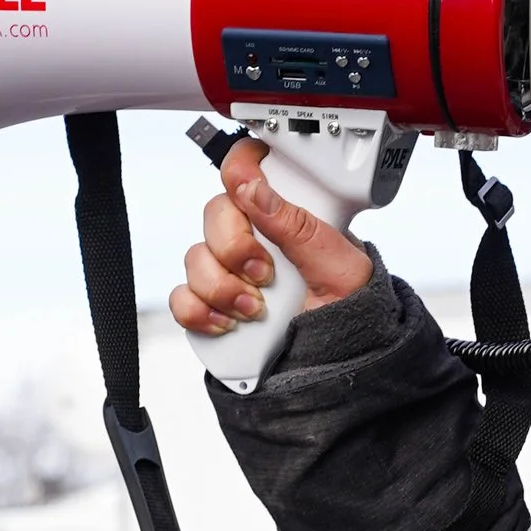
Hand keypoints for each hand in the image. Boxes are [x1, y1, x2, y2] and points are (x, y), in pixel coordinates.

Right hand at [169, 135, 374, 339]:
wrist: (341, 358)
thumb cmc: (348, 306)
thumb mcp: (336, 263)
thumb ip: (297, 224)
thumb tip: (253, 189)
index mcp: (284, 215)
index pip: (246, 172)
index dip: (239, 173)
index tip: (247, 196)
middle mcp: (253, 238)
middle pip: (214, 215)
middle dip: (235, 248)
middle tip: (265, 274)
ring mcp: (230, 271)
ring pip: (195, 258)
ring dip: (222, 288)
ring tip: (256, 310)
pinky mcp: (213, 305)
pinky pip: (183, 299)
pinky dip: (199, 312)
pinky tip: (229, 323)